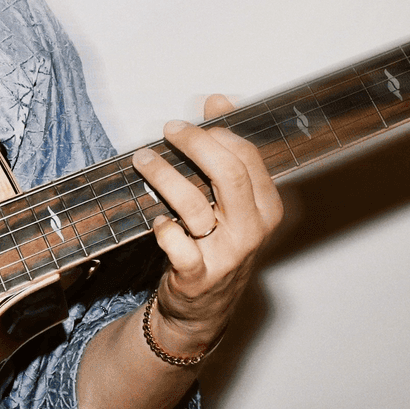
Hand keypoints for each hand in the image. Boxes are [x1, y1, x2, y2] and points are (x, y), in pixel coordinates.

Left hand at [130, 94, 282, 357]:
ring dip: (163, 176)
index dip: (214, 131)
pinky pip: (177, 244)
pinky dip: (162, 227)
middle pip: (228, 172)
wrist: (203, 308)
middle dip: (194, 144)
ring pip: (194, 204)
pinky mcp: (197, 276)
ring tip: (143, 160)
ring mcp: (226, 254)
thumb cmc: (215, 243)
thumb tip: (218, 100)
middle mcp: (252, 230)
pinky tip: (157, 219)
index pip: (246, 155)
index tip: (188, 122)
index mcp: (266, 206)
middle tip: (168, 131)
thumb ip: (226, 148)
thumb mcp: (229, 198)